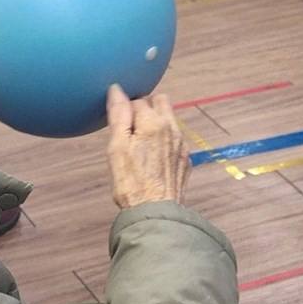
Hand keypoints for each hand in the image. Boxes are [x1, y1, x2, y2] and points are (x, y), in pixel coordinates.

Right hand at [105, 84, 190, 208]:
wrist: (155, 213)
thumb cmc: (131, 182)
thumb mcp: (117, 147)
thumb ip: (118, 115)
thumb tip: (116, 90)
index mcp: (153, 122)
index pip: (138, 99)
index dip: (125, 108)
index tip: (118, 121)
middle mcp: (172, 128)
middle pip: (161, 101)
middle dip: (146, 107)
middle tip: (131, 125)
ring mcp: (182, 144)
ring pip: (170, 120)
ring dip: (157, 123)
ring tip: (142, 143)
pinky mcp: (185, 159)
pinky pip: (175, 139)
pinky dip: (165, 140)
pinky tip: (154, 158)